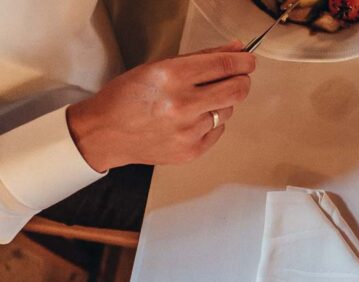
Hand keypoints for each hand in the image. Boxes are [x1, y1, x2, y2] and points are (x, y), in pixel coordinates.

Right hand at [66, 42, 256, 171]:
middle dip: (243, 81)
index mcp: (171, 77)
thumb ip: (201, 58)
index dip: (243, 62)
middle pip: (236, 91)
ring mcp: (188, 131)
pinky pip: (217, 131)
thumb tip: (235, 49)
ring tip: (198, 101)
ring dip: (221, 103)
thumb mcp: (158, 67)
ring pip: (227, 111)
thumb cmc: (127, 97)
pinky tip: (191, 119)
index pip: (223, 66)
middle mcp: (182, 104)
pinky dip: (211, 122)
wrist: (105, 133)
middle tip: (240, 78)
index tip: (249, 60)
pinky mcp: (192, 150)